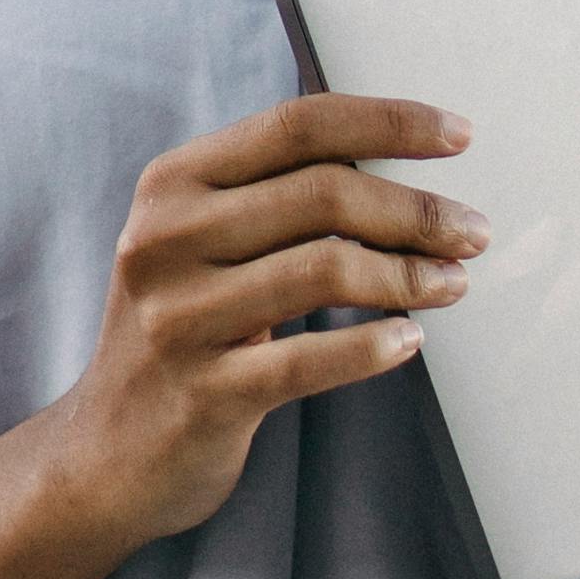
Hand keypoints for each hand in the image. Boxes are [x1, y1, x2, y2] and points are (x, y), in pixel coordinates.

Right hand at [54, 94, 483, 554]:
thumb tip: (399, 166)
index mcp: (172, 183)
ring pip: (325, 269)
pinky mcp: (204, 392)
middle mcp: (166, 238)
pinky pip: (308, 360)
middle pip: (322, 193)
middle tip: (473, 230)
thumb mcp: (200, 244)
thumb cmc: (182, 331)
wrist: (105, 454)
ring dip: (408, 274)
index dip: (388, 123)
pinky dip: (372, 346)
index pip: (297, 124)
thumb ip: (270, 196)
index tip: (458, 136)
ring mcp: (179, 317)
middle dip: (416, 209)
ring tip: (452, 283)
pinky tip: (410, 340)